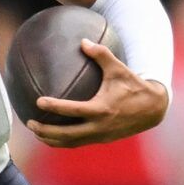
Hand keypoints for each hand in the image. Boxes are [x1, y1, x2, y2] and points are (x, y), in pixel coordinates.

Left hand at [25, 39, 169, 147]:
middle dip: (45, 131)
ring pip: (70, 143)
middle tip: (30, 122)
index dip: (54, 107)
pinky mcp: (102, 140)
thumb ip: (101, 54)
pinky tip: (51, 135)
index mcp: (101, 109)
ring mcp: (100, 136)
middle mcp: (99, 126)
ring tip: (36, 131)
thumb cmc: (133, 85)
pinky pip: (78, 143)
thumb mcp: (119, 68)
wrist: (153, 109)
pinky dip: (63, 142)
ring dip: (51, 140)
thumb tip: (83, 41)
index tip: (38, 101)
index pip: (72, 110)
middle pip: (66, 134)